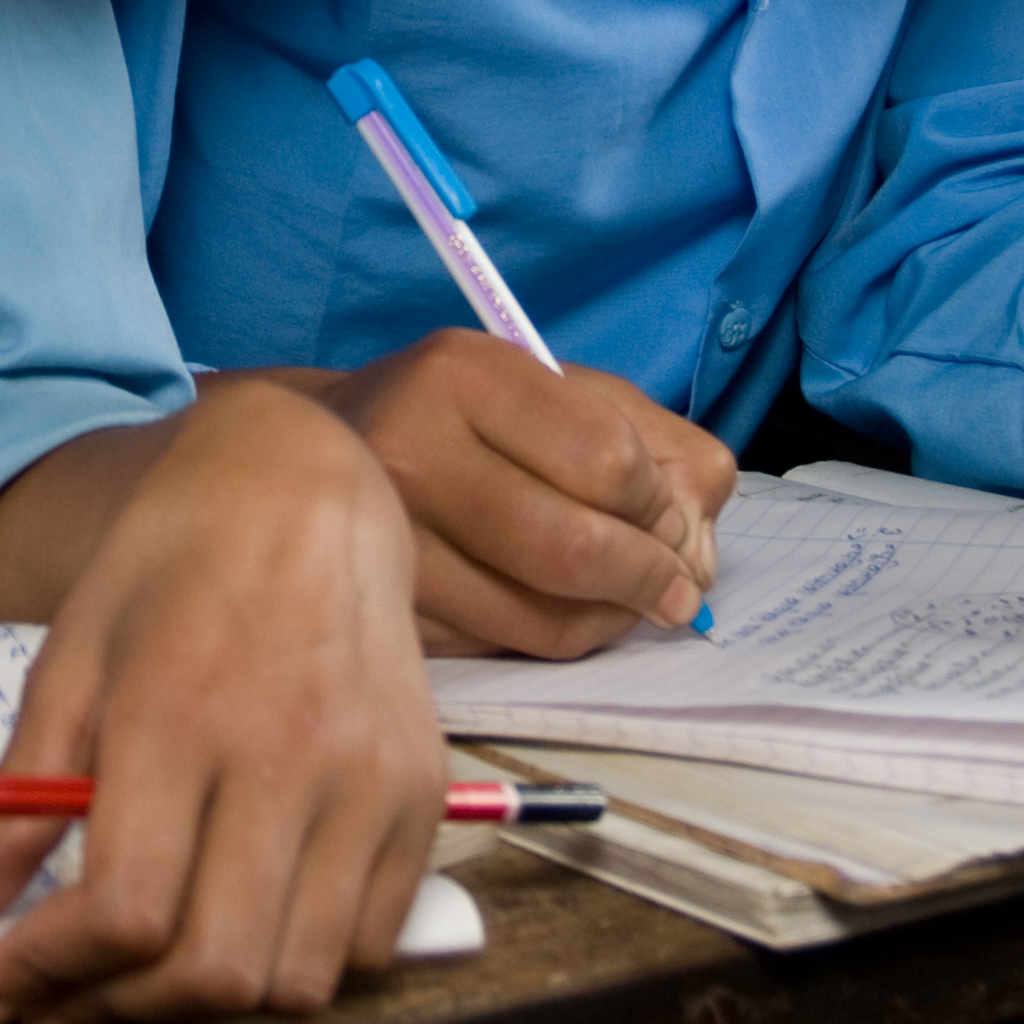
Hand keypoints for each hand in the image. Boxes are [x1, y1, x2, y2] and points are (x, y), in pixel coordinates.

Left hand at [0, 385, 444, 1023]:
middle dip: (114, 1008)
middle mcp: (291, 754)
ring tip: (144, 968)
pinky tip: (237, 923)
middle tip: (57, 997)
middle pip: (214, 968)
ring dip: (206, 1002)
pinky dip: (295, 968)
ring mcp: (370, 782)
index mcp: (180, 712)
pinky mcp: (421, 799)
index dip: (48, 973)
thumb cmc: (168, 571)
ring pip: (294, 983)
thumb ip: (1, 813)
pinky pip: (366, 948)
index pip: (126, 909)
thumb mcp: (64, 670)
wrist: (299, 491)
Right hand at [229, 334, 728, 655]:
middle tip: (676, 591)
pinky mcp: (382, 607)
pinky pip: (498, 649)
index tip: (671, 519)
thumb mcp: (565, 389)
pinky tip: (559, 612)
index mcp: (465, 375)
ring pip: (538, 618)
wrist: (326, 445)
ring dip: (609, 622)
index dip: (661, 505)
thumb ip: (660, 446)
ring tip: (625, 602)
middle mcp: (410, 451)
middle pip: (573, 549)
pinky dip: (550, 642)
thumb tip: (696, 549)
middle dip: (650, 579)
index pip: (608, 461)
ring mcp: (387, 540)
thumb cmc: (471, 417)